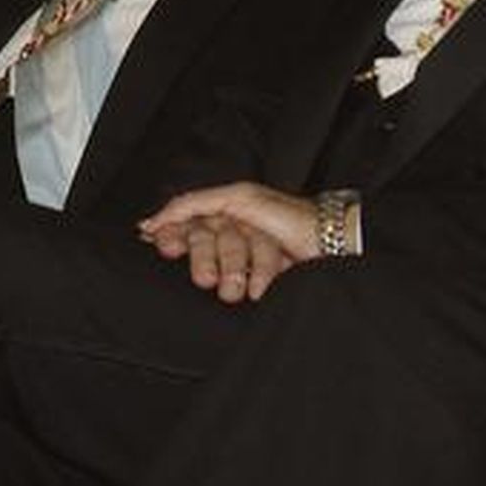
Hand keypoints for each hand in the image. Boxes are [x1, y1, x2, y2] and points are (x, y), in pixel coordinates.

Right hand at [139, 183, 319, 301]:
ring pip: (223, 269)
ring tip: (246, 282)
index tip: (169, 247)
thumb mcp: (239, 197)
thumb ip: (194, 203)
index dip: (174, 238)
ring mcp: (247, 258)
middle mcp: (232, 232)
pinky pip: (245, 285)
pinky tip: (260, 288)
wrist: (332, 240)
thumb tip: (153, 220)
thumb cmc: (290, 215)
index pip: (185, 225)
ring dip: (235, 273)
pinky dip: (255, 283)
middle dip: (207, 260)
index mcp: (224, 209)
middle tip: (208, 277)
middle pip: (203, 248)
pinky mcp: (262, 280)